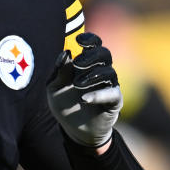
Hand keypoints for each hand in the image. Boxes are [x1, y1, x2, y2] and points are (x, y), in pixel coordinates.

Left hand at [46, 32, 122, 147]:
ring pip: (109, 72)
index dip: (90, 39)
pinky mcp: (114, 102)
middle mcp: (100, 72)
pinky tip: (84, 99)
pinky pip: (112, 93)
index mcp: (86, 65)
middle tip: (77, 64)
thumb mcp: (54, 88)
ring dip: (92, 76)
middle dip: (91, 56)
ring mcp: (109, 86)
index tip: (79, 40)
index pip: (94, 45)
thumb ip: (59, 71)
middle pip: (104, 54)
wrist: (74, 130)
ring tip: (77, 85)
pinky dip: (98, 94)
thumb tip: (66, 53)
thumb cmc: (64, 104)